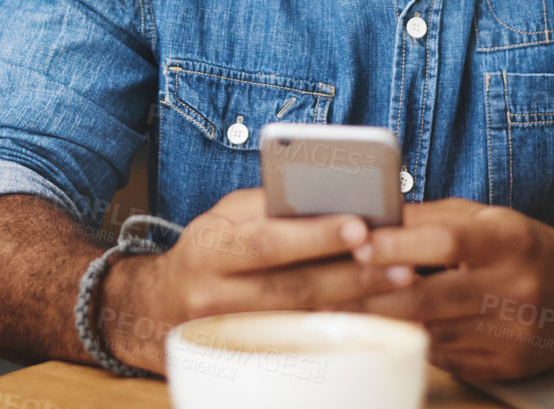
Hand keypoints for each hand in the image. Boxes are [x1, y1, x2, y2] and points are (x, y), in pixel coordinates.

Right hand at [97, 188, 417, 373]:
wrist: (150, 310)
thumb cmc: (205, 251)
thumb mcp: (223, 218)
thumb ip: (269, 206)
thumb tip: (330, 197)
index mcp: (209, 248)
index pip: (266, 240)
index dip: (314, 235)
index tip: (360, 223)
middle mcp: (215, 296)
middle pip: (292, 287)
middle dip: (353, 274)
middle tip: (402, 261)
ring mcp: (231, 335)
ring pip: (303, 320)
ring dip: (358, 301)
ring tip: (401, 282)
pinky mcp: (246, 358)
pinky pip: (302, 343)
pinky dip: (342, 325)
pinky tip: (377, 312)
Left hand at [330, 198, 553, 382]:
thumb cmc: (525, 247)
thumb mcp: (487, 219)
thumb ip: (431, 218)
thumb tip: (372, 218)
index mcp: (507, 241)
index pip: (446, 242)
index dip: (398, 244)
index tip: (357, 242)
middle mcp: (512, 289)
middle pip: (428, 296)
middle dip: (370, 294)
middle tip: (322, 291)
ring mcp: (508, 333)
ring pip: (428, 331)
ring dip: (379, 322)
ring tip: (335, 314)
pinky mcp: (501, 364)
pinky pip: (442, 355)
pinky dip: (409, 341)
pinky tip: (381, 332)